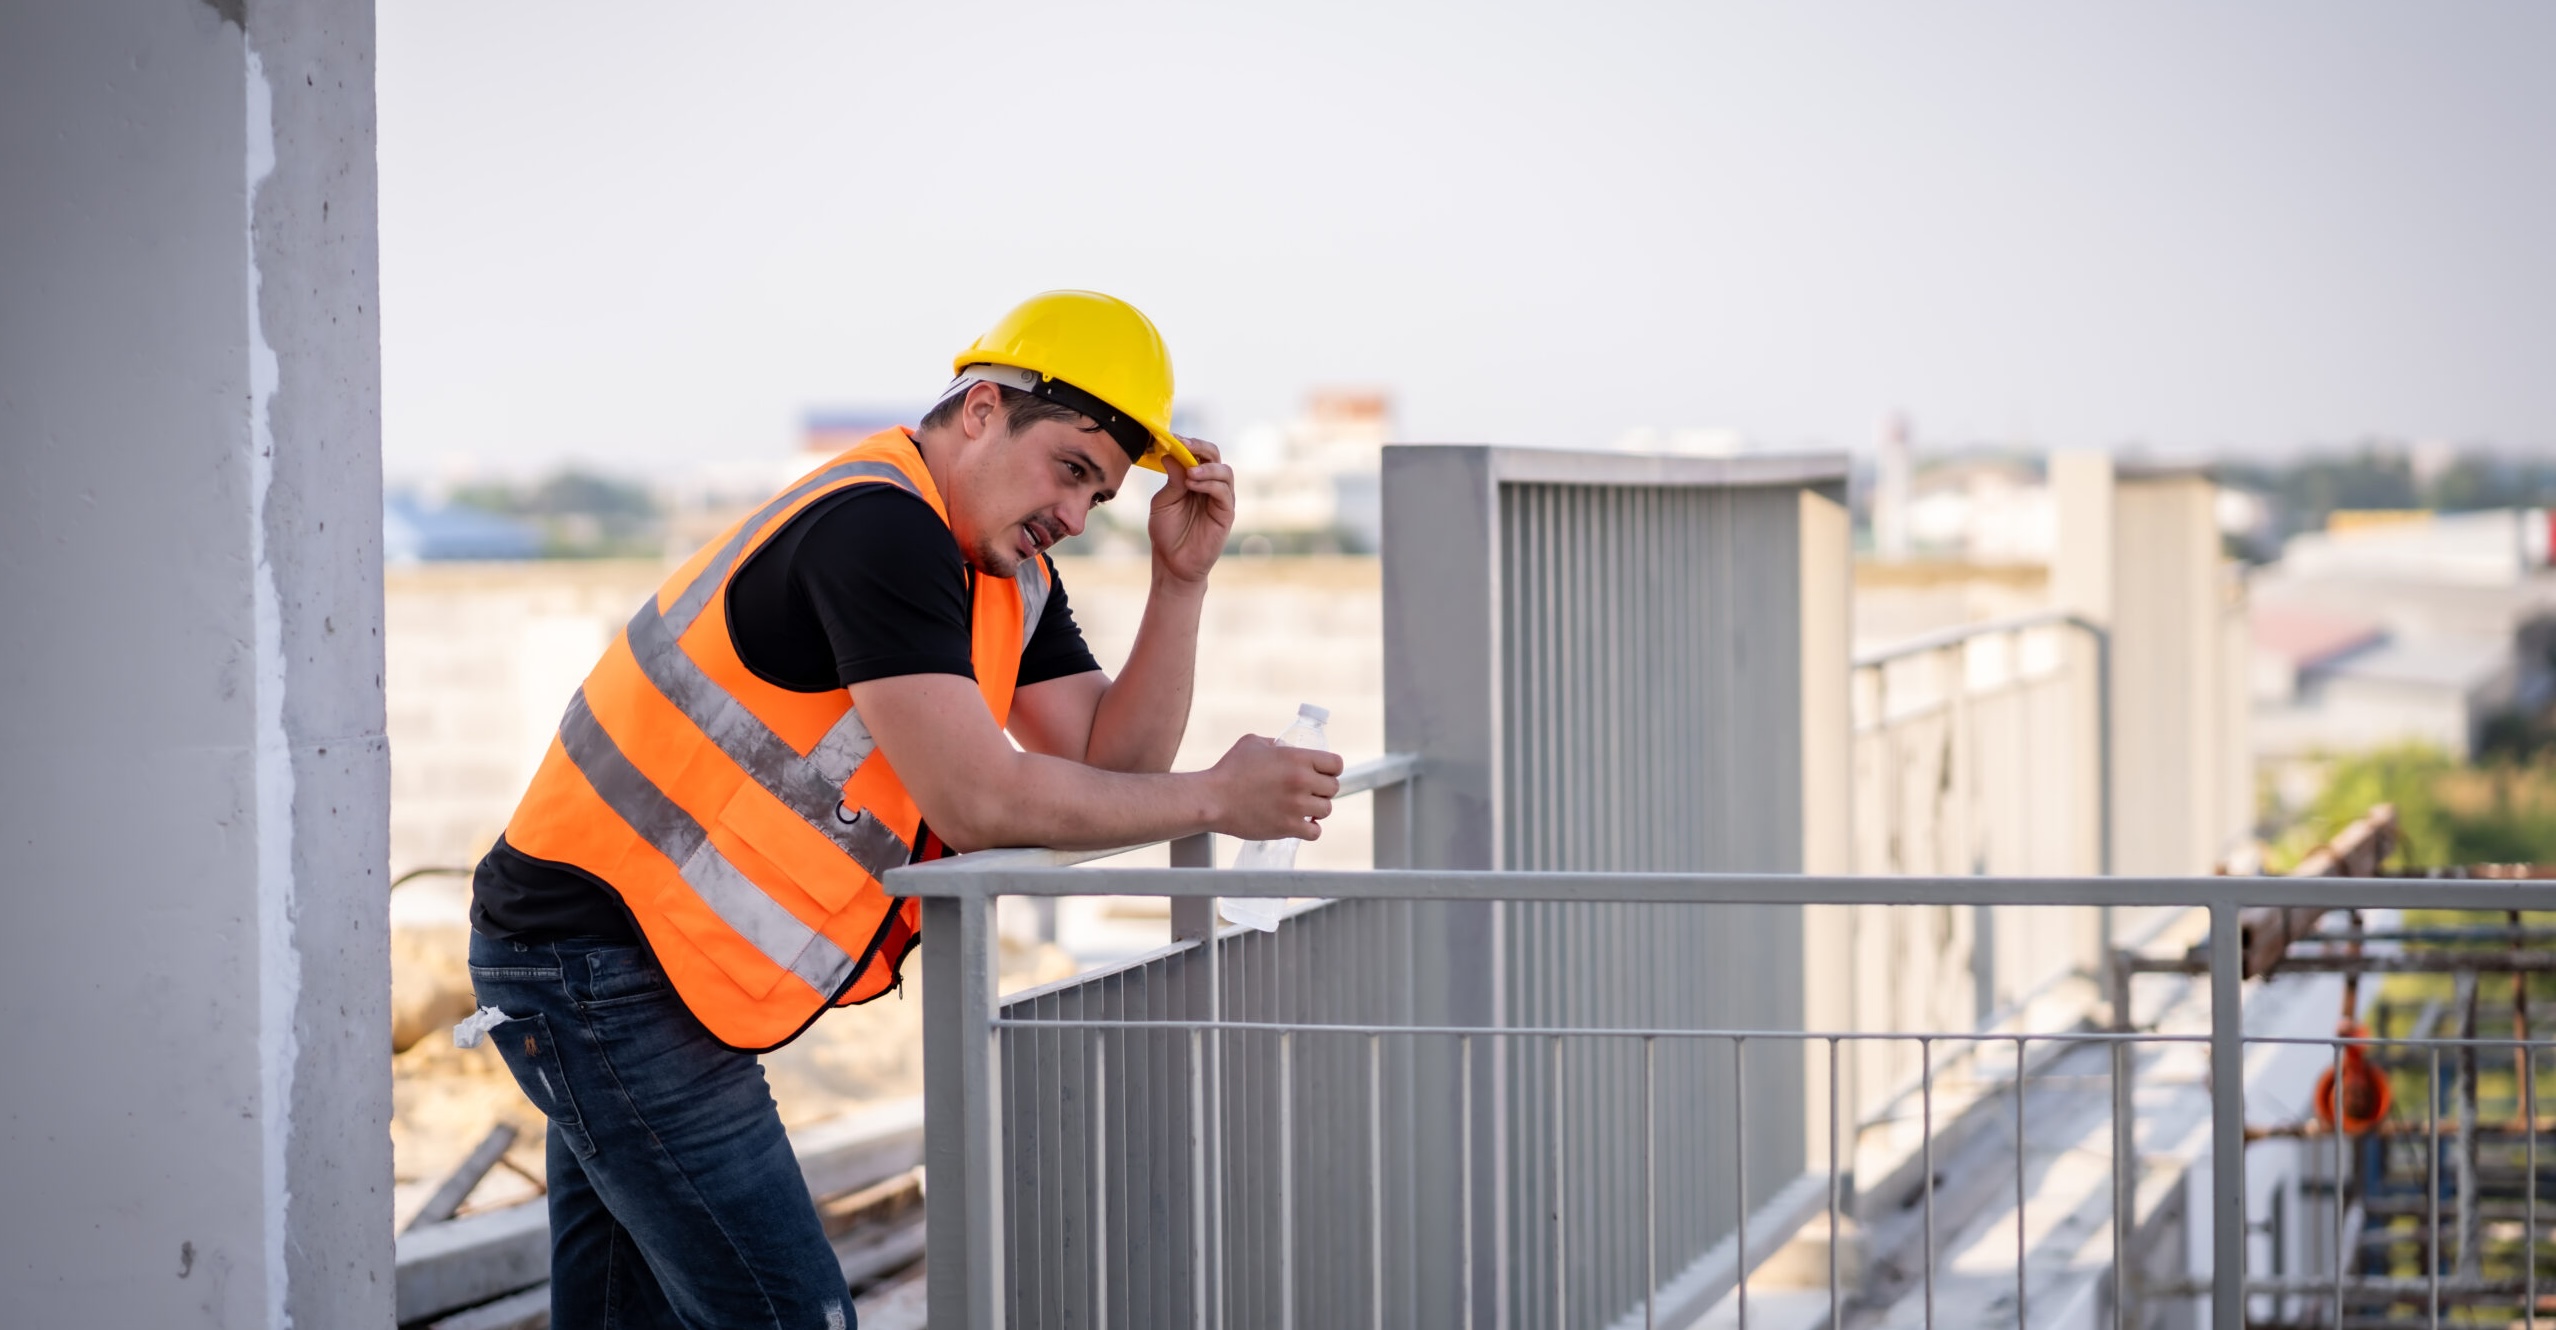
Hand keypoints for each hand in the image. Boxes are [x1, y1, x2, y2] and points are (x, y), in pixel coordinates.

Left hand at [1149, 437, 1233, 585]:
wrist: (1172, 563)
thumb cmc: (1167, 532)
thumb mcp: (1163, 501)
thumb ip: (1171, 480)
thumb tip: (1171, 455)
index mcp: (1194, 478)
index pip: (1198, 453)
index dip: (1188, 443)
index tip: (1172, 437)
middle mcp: (1210, 485)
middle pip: (1215, 456)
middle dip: (1200, 447)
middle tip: (1184, 445)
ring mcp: (1220, 499)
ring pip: (1224, 472)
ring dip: (1207, 468)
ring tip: (1189, 473)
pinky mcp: (1226, 514)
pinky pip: (1224, 492)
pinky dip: (1210, 484)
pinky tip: (1193, 485)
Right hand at [1206, 735, 1344, 841]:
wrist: (1213, 799)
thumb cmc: (1230, 770)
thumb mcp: (1253, 744)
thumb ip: (1274, 743)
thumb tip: (1283, 747)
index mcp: (1297, 758)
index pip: (1335, 764)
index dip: (1331, 769)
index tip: (1324, 773)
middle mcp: (1302, 781)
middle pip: (1333, 788)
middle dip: (1323, 789)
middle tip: (1310, 791)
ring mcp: (1297, 806)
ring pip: (1326, 810)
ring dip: (1316, 809)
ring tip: (1303, 808)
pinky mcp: (1288, 827)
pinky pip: (1315, 832)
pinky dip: (1310, 829)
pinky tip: (1301, 824)